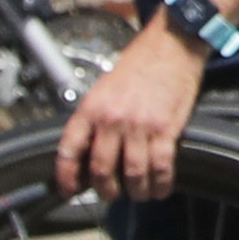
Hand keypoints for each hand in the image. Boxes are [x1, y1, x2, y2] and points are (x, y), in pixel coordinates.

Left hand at [61, 22, 206, 204]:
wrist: (171, 45)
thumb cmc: (140, 64)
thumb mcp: (104, 88)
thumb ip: (95, 119)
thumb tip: (88, 152)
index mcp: (92, 108)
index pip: (69, 150)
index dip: (66, 177)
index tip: (70, 190)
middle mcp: (112, 119)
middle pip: (101, 169)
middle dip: (105, 190)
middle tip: (110, 194)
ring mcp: (140, 126)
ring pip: (132, 174)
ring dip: (136, 191)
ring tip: (139, 193)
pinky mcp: (166, 129)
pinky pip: (160, 167)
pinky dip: (160, 184)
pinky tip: (160, 188)